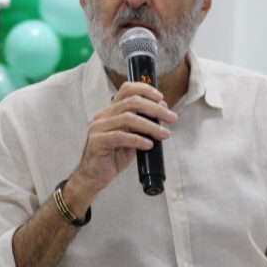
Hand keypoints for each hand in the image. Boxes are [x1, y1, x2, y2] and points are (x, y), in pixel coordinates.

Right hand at [69, 81, 176, 199]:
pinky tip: (149, 144)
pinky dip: (138, 140)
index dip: (145, 90)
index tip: (162, 98)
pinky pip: (120, 137)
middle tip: (171, 117)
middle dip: (155, 109)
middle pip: (131, 102)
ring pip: (127, 118)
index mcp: (110, 111)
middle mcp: (103, 116)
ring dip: (150, 125)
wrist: (94, 176)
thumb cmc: (113, 157)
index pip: (126, 90)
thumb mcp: (132, 138)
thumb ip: (143, 125)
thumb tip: (162, 111)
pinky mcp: (97, 142)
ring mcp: (98, 128)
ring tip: (164, 134)